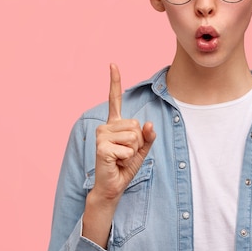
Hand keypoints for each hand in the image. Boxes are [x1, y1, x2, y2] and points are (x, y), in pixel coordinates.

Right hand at [92, 64, 155, 200]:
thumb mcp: (142, 149)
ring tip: (121, 158)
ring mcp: (102, 135)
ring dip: (133, 151)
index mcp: (115, 123)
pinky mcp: (102, 147)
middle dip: (138, 142)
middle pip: (137, 125)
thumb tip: (149, 124)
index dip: (115, 81)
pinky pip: (128, 149)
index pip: (115, 98)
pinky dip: (127, 159)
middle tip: (125, 153)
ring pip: (134, 136)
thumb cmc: (125, 166)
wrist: (112, 186)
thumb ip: (148, 136)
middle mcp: (106, 126)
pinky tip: (116, 163)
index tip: (112, 64)